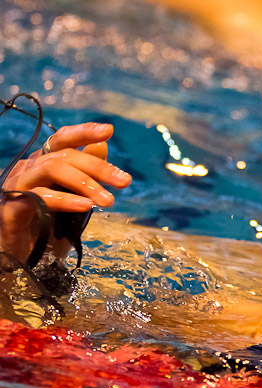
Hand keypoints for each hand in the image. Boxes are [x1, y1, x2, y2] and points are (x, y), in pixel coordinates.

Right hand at [0, 122, 130, 262]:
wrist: (22, 257)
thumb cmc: (48, 228)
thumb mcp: (74, 200)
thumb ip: (86, 174)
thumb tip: (102, 145)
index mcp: (44, 164)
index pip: (62, 139)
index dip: (83, 132)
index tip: (108, 130)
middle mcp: (29, 169)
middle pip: (64, 156)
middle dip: (98, 167)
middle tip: (124, 181)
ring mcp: (18, 186)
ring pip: (51, 169)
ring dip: (85, 183)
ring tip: (108, 200)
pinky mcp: (11, 208)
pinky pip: (38, 197)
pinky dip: (64, 200)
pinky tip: (85, 207)